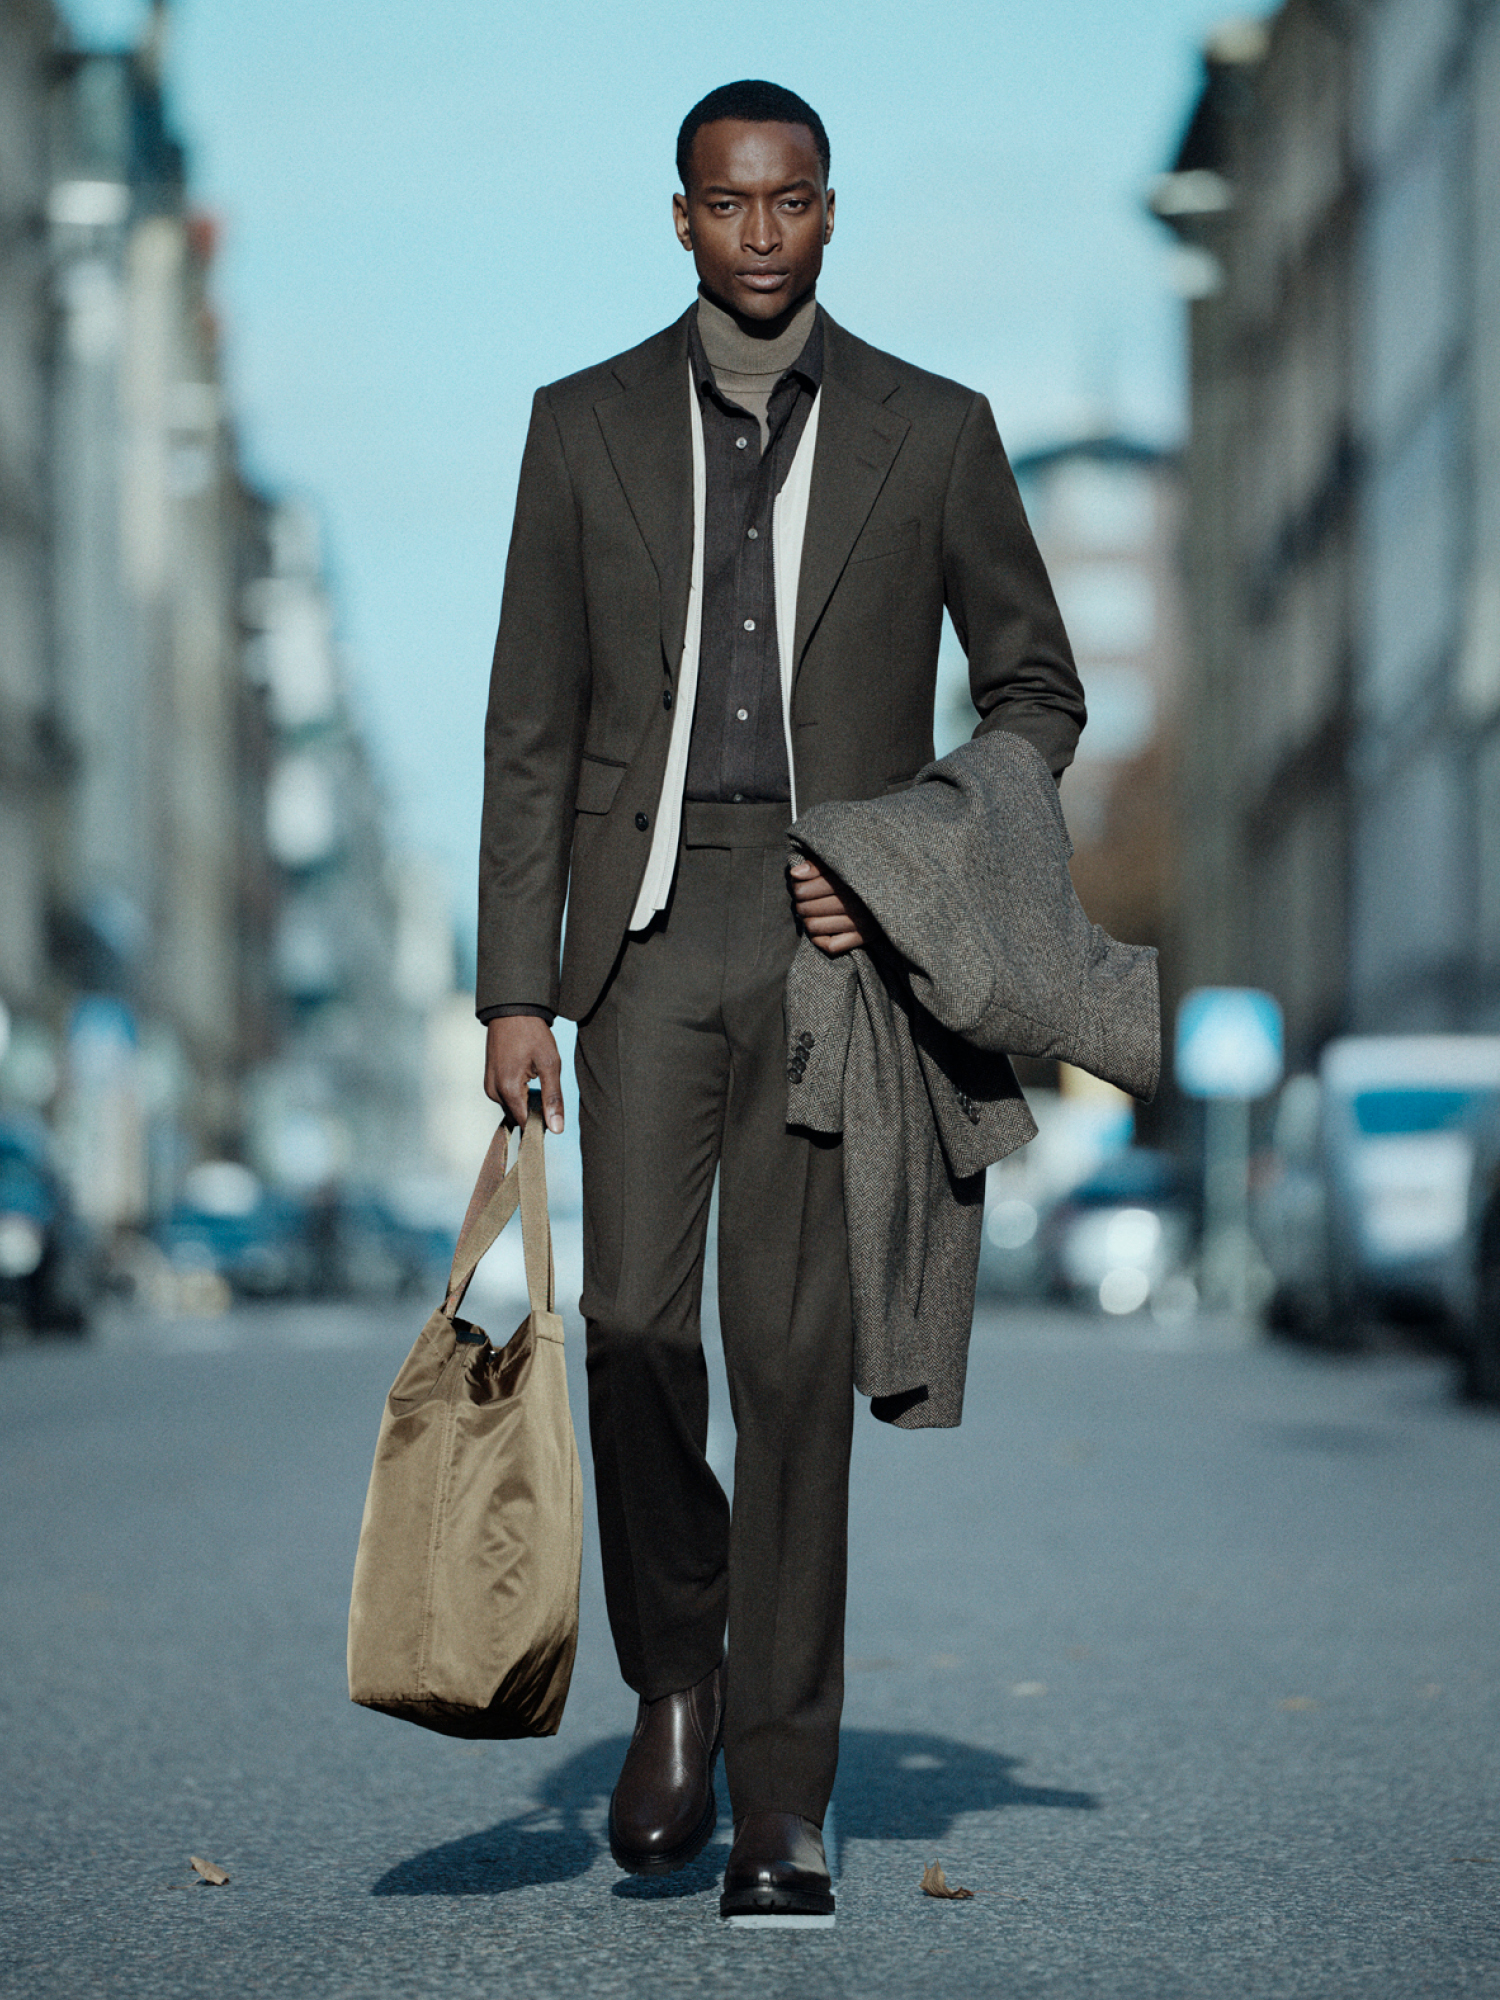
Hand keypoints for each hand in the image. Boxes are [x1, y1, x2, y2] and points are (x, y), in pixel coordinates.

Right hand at [484, 1017, 564, 1132]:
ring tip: (538, 1080)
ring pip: (511, 1107)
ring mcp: (489, 1085)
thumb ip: (553, 1098)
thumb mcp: (550, 1064)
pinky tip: (529, 1078)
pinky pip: (505, 1097)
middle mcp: (493, 1091)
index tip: (554, 1114)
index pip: (525, 1123)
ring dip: (526, 1102)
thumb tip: (556, 1129)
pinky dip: (518, 1094)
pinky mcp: (489, 1080)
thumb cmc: (532, 1034)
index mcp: (508, 1089)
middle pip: (517, 1116)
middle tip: (549, 1093)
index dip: (541, 1123)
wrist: (512, 1010)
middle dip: (534, 1112)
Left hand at [788, 858, 875, 953]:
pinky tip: (822, 930)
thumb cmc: (860, 874)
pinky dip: (821, 939)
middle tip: (805, 901)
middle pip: (806, 909)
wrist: (896, 889)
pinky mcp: (864, 938)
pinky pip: (830, 945)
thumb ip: (817, 865)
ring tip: (812, 914)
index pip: (804, 890)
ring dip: (808, 921)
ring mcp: (860, 923)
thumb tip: (795, 874)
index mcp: (848, 881)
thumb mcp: (841, 862)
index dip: (796, 888)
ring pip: (814, 927)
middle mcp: (855, 903)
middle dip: (801, 904)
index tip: (799, 885)